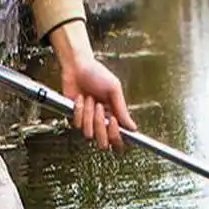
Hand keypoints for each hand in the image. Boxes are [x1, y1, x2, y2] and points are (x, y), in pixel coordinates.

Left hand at [49, 19, 136, 150]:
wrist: (77, 65)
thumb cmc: (97, 74)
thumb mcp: (114, 89)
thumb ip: (122, 110)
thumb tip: (133, 128)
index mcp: (114, 118)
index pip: (118, 140)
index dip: (116, 135)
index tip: (114, 120)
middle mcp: (102, 123)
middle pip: (103, 143)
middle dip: (100, 125)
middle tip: (99, 107)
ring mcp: (88, 122)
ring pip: (89, 134)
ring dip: (88, 114)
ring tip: (89, 98)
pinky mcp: (75, 118)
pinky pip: (77, 124)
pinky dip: (78, 109)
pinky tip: (80, 97)